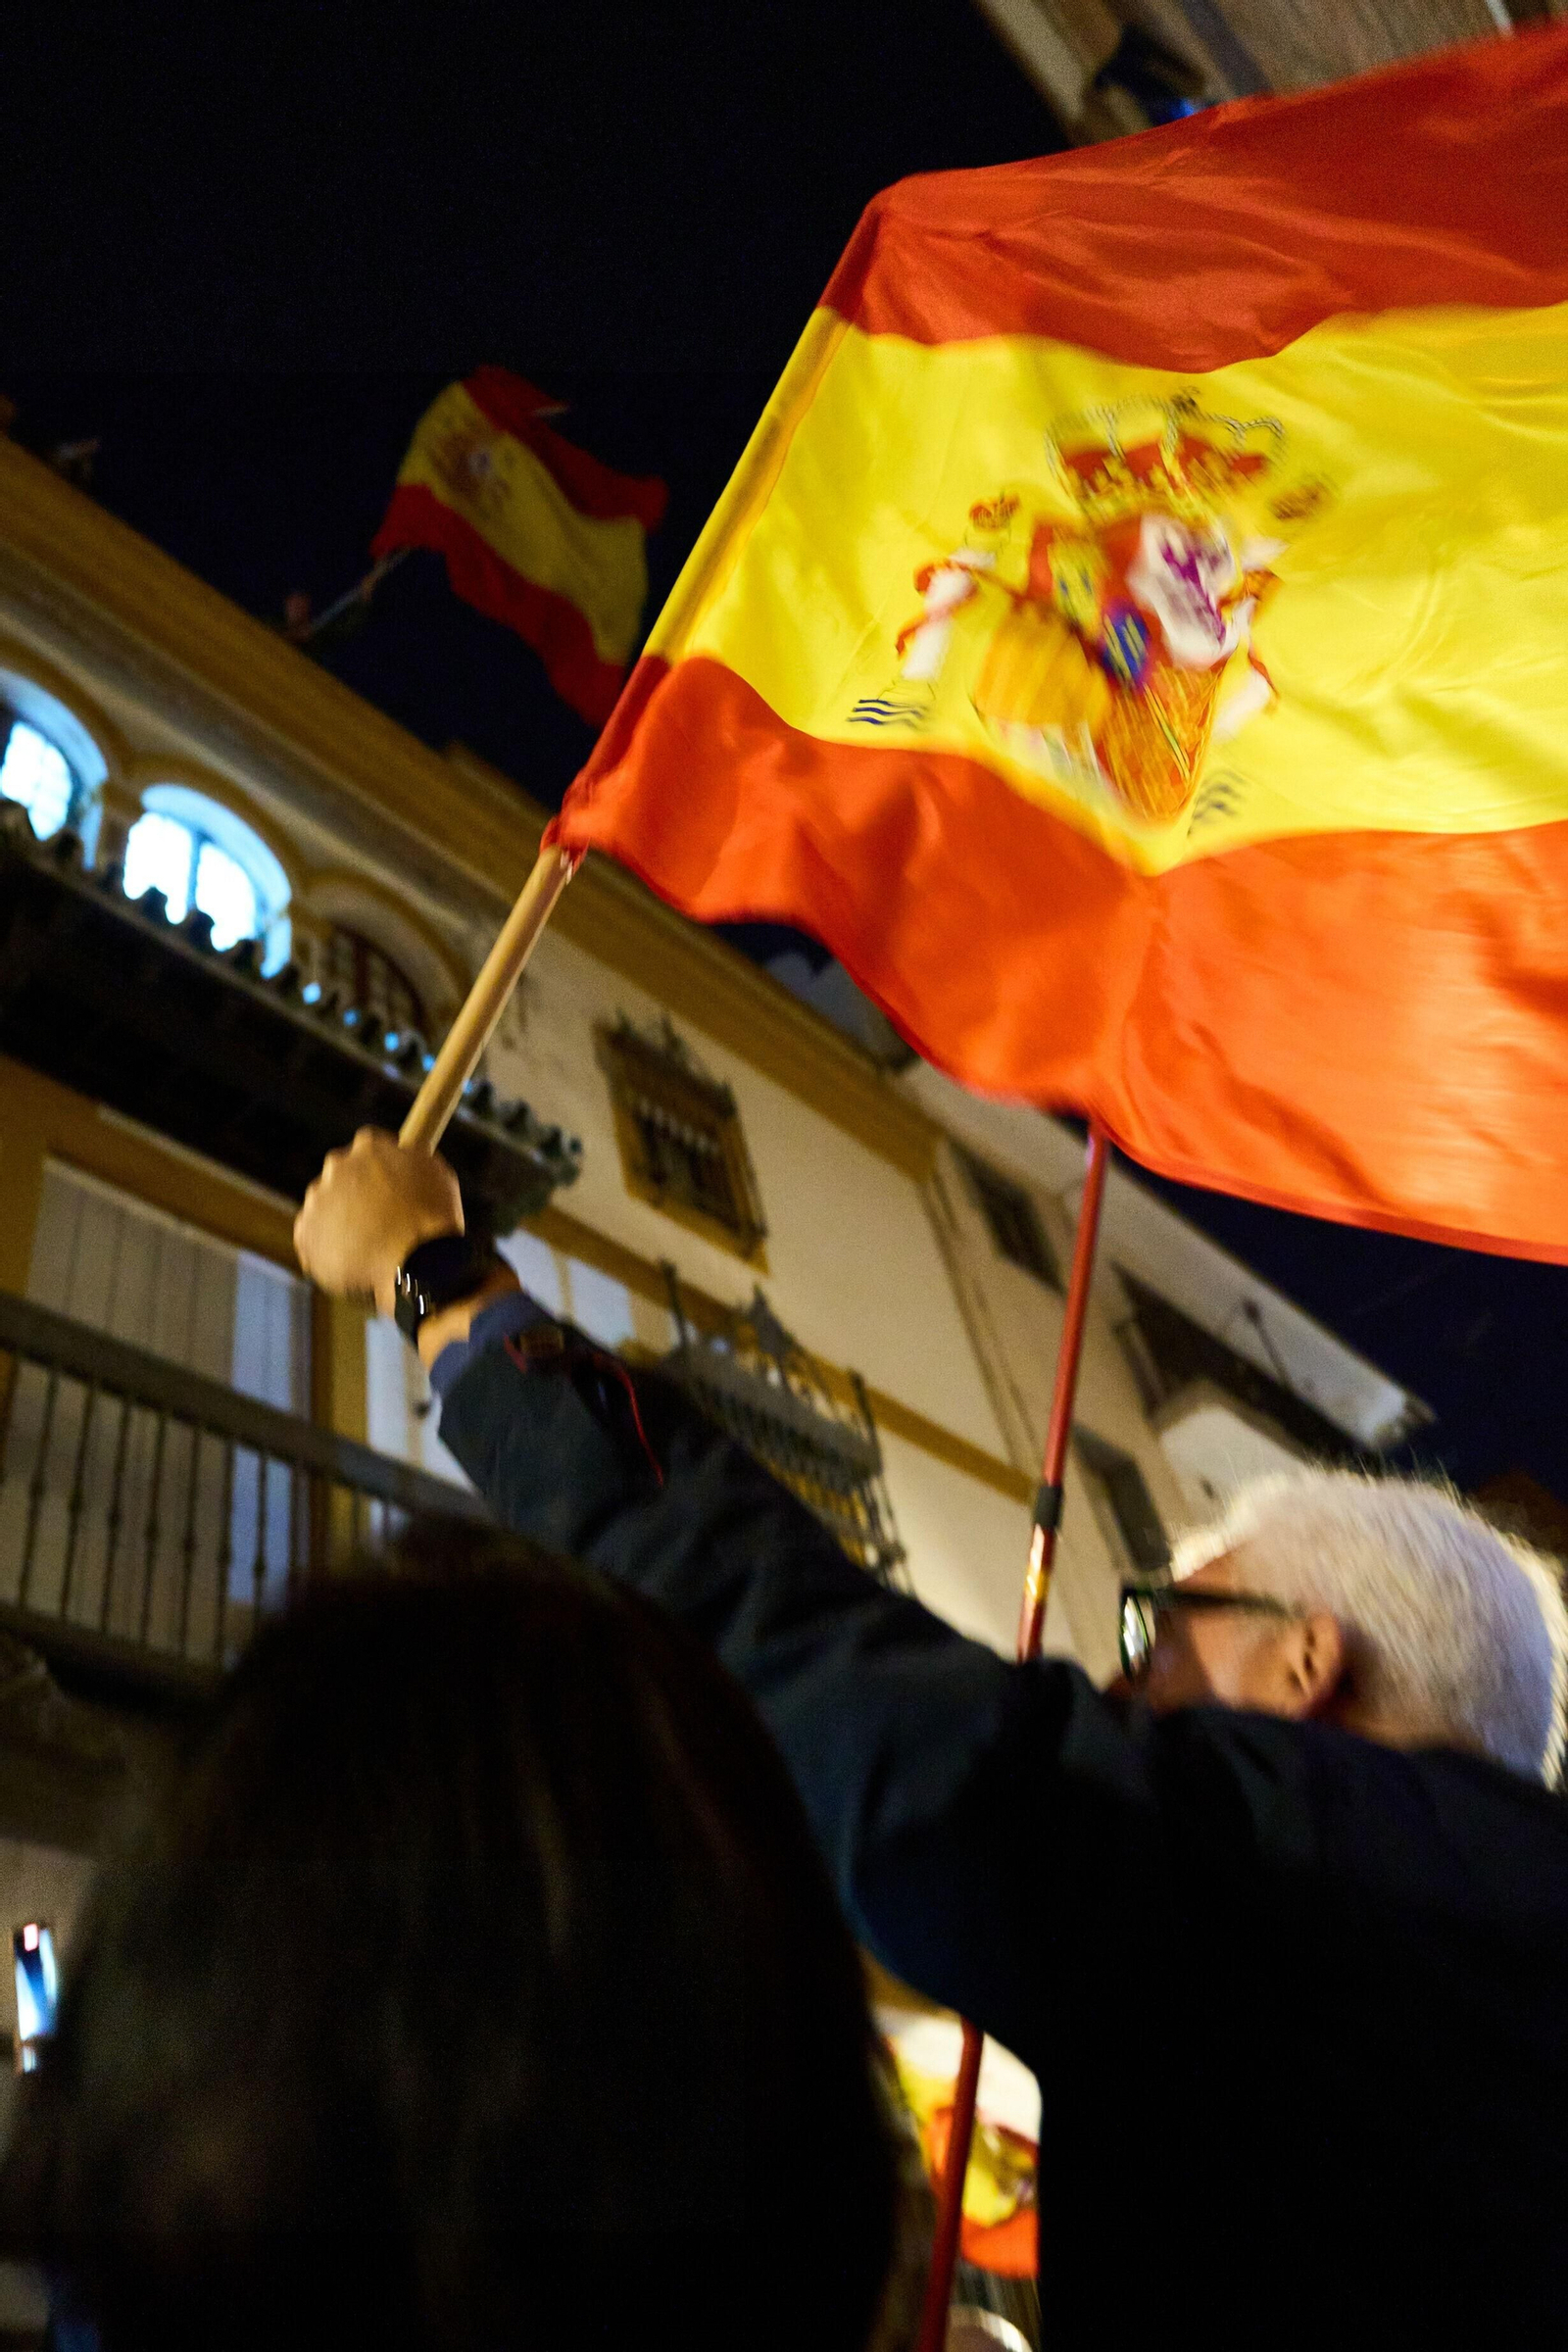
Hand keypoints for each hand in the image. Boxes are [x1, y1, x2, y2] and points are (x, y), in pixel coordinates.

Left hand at [294, 1128, 463, 1313]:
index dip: (379, 1171)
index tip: (389, 1187)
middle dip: (355, 1195)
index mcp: (369, 1146)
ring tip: (369, 1248)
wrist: (415, 1263)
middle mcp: (336, 1166)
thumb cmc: (433, 1218)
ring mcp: (317, 1200)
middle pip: (341, 1177)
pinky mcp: (304, 1233)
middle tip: (378, 1220)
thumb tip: (403, 1158)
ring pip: (325, 1209)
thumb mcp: (435, 1173)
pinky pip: (312, 1239)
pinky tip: (352, 1263)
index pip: (368, 1149)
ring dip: (340, 1223)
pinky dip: (327, 1249)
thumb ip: (410, 1160)